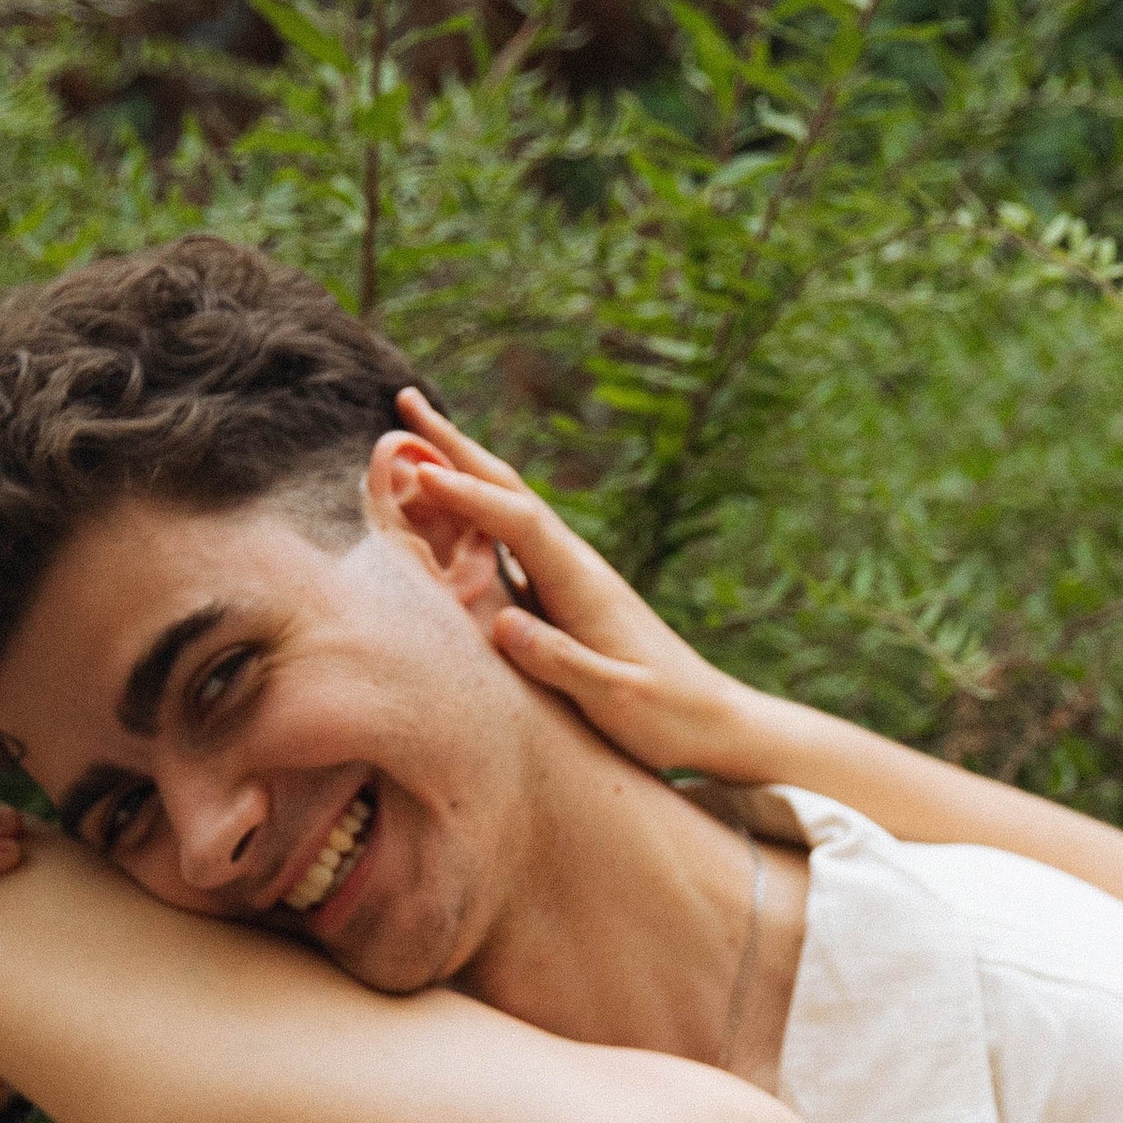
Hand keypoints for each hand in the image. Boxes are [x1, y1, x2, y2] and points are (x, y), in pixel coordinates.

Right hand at [392, 390, 790, 783]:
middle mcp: (577, 568)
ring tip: (418, 441)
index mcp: (584, 584)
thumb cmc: (667, 716)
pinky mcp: (570, 596)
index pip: (518, 523)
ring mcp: (573, 578)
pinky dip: (479, 511)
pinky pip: (514, 540)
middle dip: (457, 447)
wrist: (716, 722)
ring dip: (466, 470)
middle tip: (406, 401)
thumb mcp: (614, 698)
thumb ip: (561, 662)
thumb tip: (503, 624)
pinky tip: (460, 510)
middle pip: (511, 491)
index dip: (468, 495)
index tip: (418, 470)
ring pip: (510, 509)